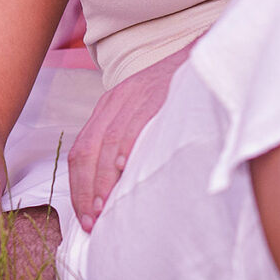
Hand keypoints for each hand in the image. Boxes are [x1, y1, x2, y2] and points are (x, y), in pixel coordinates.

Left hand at [66, 44, 186, 229]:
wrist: (201, 57)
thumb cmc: (174, 93)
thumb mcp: (142, 111)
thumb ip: (127, 141)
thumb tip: (123, 186)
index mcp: (107, 109)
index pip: (80, 152)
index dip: (78, 187)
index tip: (85, 216)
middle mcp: (114, 103)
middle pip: (86, 151)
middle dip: (85, 190)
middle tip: (92, 222)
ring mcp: (133, 98)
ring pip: (107, 143)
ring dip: (102, 179)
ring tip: (104, 209)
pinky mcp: (155, 96)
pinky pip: (134, 125)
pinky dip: (125, 149)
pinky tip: (124, 170)